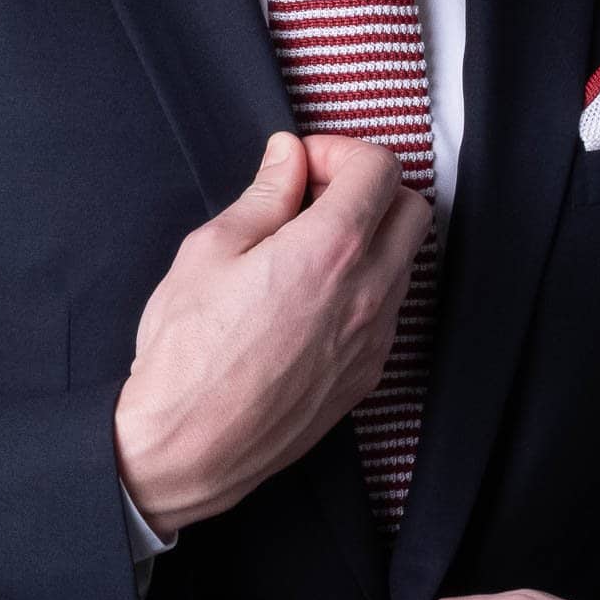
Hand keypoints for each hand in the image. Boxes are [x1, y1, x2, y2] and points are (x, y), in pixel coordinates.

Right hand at [113, 131, 432, 535]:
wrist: (189, 448)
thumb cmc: (187, 353)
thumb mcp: (210, 251)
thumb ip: (264, 196)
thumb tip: (288, 156)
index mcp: (330, 250)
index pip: (380, 169)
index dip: (341, 151)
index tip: (304, 164)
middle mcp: (369, 292)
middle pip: (412, 210)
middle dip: (371, 188)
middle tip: (316, 196)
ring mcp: (376, 338)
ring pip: (406, 261)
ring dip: (372, 238)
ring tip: (309, 248)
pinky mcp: (369, 373)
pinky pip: (390, 310)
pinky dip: (367, 285)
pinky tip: (315, 296)